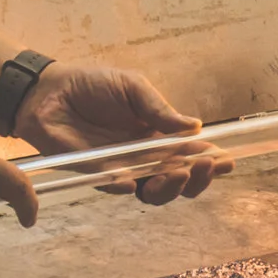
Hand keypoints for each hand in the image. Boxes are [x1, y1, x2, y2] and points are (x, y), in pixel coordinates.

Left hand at [16, 63, 230, 204]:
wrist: (50, 91)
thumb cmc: (95, 86)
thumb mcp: (134, 87)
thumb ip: (160, 109)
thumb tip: (195, 127)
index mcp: (158, 136)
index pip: (190, 156)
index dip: (210, 162)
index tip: (227, 160)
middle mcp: (145, 157)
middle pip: (178, 181)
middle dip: (196, 179)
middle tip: (203, 166)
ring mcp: (122, 169)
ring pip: (153, 192)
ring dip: (170, 187)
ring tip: (177, 172)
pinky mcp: (96, 174)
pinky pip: (116, 187)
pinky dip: (128, 187)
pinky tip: (137, 180)